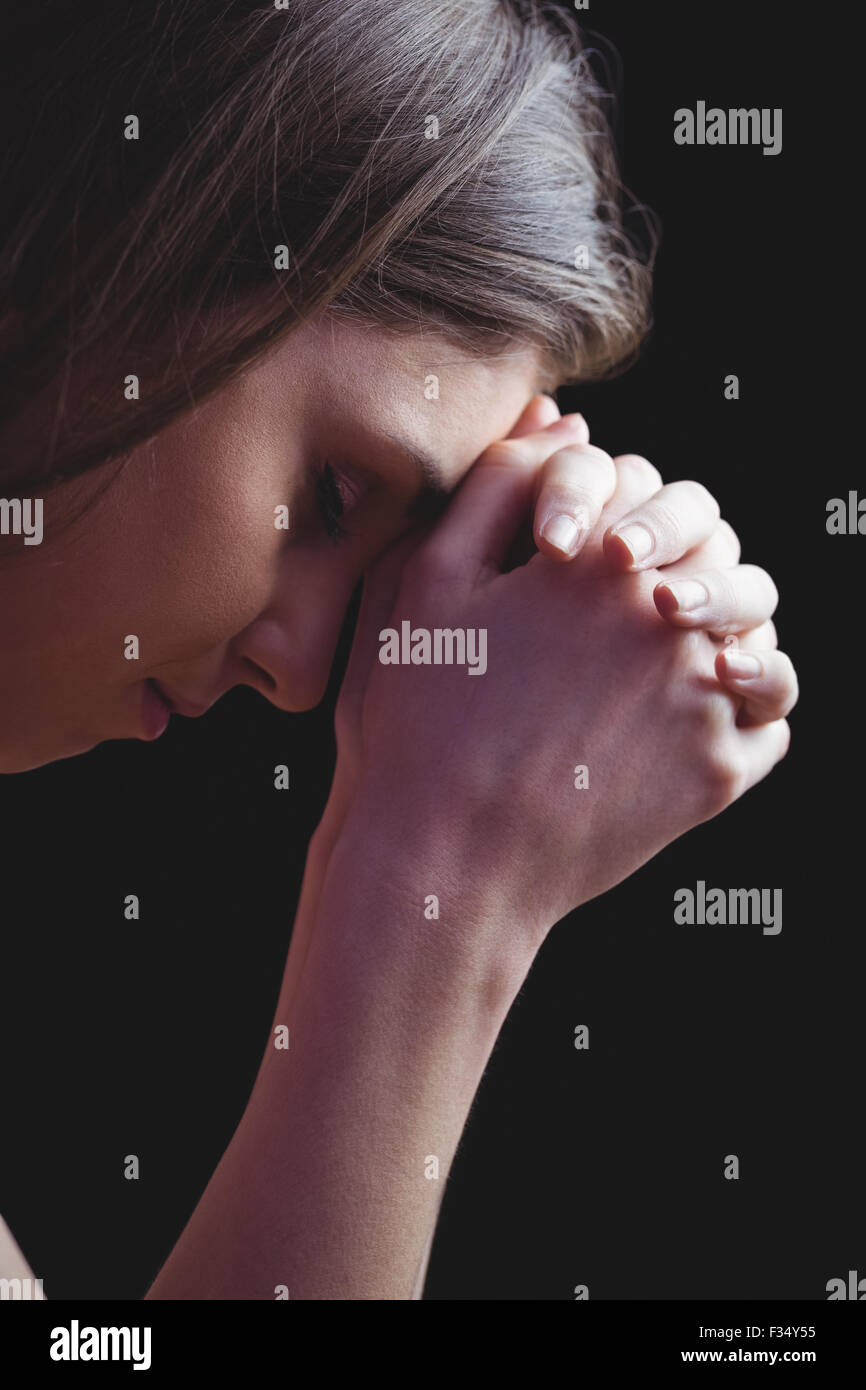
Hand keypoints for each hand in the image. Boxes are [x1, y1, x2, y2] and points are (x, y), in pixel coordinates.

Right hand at [329, 415, 792, 956]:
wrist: (446, 859)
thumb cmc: (420, 721)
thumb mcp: (426, 583)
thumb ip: (498, 486)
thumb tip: (568, 420)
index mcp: (598, 563)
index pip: (650, 491)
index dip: (617, 512)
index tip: (578, 554)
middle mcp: (670, 621)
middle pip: (715, 552)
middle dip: (677, 562)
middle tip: (628, 602)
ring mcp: (704, 700)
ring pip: (756, 625)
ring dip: (726, 623)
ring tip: (668, 651)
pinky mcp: (719, 774)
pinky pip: (770, 716)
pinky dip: (749, 702)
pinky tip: (699, 707)